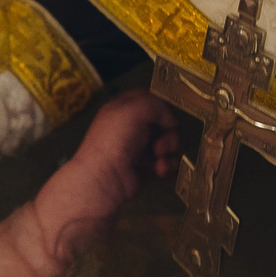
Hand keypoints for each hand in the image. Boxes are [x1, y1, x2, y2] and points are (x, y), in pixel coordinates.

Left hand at [70, 89, 180, 209]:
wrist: (106, 178)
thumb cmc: (114, 141)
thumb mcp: (133, 109)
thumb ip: (156, 105)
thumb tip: (169, 121)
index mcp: (123, 109)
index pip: (147, 98)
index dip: (160, 105)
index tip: (165, 115)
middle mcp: (131, 128)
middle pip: (163, 122)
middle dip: (168, 132)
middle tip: (158, 143)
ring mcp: (140, 148)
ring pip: (169, 143)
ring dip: (169, 151)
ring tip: (159, 159)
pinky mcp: (147, 167)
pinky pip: (168, 162)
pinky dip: (168, 166)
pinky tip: (160, 170)